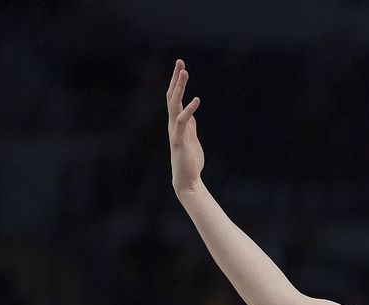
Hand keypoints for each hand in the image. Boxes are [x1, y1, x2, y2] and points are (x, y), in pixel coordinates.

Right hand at [167, 59, 203, 192]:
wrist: (187, 179)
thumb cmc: (190, 160)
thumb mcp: (191, 138)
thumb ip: (190, 126)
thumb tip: (192, 115)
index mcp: (176, 122)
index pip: (174, 98)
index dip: (177, 82)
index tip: (181, 66)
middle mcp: (173, 123)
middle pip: (171, 96)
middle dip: (175, 78)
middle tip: (180, 61)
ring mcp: (175, 131)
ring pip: (174, 104)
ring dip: (179, 88)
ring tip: (184, 72)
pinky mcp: (180, 140)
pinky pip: (183, 121)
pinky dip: (189, 110)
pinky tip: (197, 100)